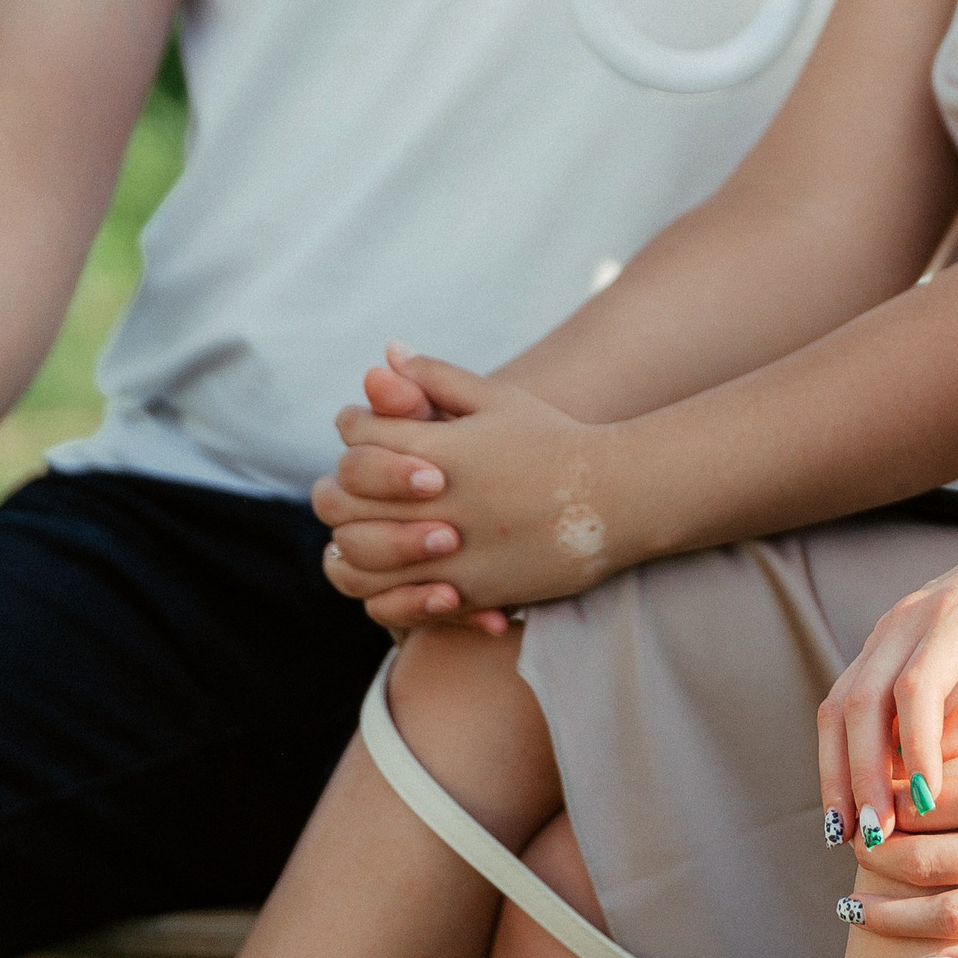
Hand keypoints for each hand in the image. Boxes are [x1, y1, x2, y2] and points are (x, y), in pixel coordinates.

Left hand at [314, 349, 628, 623]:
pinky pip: (395, 602)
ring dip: (350, 542)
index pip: (359, 436)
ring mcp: (450, 551)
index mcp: (441, 447)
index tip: (363, 428)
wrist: (617, 495)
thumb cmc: (555, 440)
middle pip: (343, 499)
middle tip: (352, 485)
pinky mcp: (467, 590)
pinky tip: (392, 570)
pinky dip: (382, 588)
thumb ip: (438, 378)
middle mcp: (437, 501)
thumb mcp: (498, 400)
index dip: (353, 427)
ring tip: (364, 530)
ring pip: (356, 557)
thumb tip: (386, 355)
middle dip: (340, 488)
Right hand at [820, 542, 957, 846]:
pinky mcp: (877, 652)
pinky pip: (842, 706)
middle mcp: (908, 618)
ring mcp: (885, 633)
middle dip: (862, 771)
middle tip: (876, 839)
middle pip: (862, 697)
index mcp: (957, 610)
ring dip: (838, 771)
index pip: (919, 681)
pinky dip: (838, 757)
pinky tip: (849, 810)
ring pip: (839, 704)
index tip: (927, 803)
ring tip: (846, 837)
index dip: (918, 744)